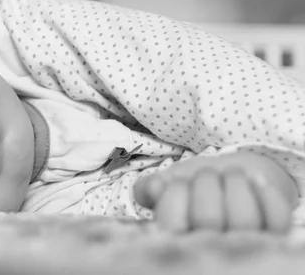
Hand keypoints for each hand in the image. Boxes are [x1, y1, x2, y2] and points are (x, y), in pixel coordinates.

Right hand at [133, 154, 295, 232]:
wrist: (232, 174)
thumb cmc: (196, 182)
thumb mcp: (168, 181)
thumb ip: (149, 187)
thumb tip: (153, 189)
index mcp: (179, 240)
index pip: (172, 225)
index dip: (174, 195)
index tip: (177, 181)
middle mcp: (211, 248)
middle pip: (208, 219)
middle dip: (206, 183)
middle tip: (207, 174)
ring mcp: (245, 244)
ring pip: (243, 219)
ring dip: (235, 183)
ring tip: (230, 175)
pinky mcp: (273, 234)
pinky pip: (274, 218)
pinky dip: (264, 192)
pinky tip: (254, 181)